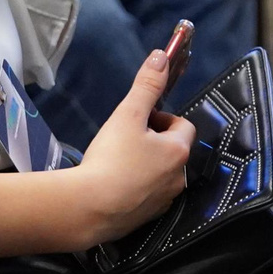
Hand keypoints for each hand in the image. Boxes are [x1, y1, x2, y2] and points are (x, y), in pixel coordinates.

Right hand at [60, 44, 194, 247]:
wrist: (90, 208)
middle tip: (125, 139)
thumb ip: (146, 85)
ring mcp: (165, 201)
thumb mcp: (127, 115)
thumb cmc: (111, 157)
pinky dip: (138, 187)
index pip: (183, 125)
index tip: (139, 120)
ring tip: (119, 163)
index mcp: (178, 151)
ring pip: (162, 174)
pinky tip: (115, 185)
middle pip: (173, 150)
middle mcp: (179, 178)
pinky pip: (149, 195)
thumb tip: (163, 55)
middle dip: (155, 142)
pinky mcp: (149, 218)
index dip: (161, 118)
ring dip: (148, 165)